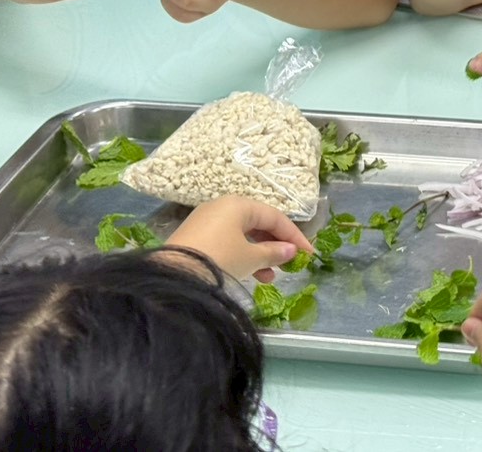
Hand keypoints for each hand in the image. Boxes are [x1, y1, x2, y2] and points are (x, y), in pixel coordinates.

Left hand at [165, 195, 312, 281]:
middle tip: (289, 265)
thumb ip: (273, 253)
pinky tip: (250, 275)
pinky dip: (242, 255)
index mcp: (238, 204)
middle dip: (275, 246)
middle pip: (258, 224)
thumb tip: (291, 251)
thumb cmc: (218, 259)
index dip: (294, 236)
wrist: (172, 276)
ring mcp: (207, 222)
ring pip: (242, 235)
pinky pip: (228, 242)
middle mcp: (222, 207)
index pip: (275, 217)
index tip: (309, 254)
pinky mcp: (196, 237)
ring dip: (259, 254)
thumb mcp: (250, 258)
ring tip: (270, 277)